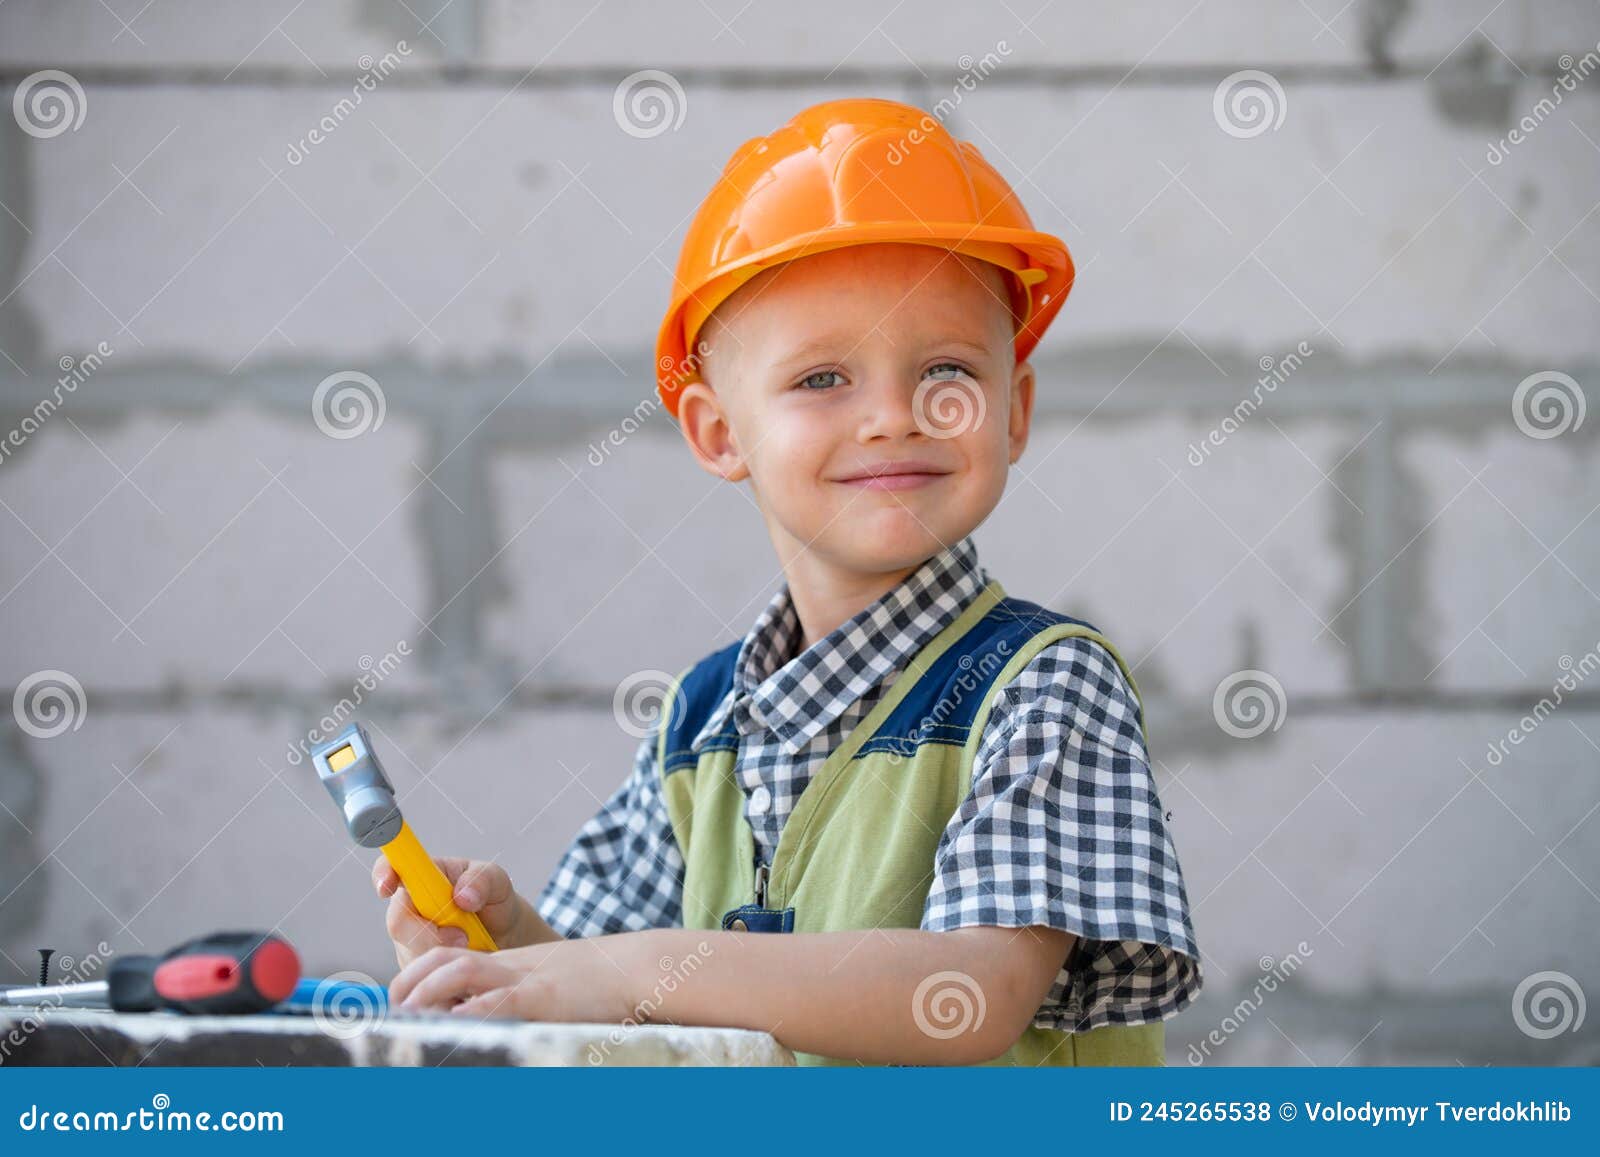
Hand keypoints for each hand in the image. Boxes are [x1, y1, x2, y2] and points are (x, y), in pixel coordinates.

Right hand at [372, 853, 532, 968]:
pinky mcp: (415, 969)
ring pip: (410, 953)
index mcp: (424, 877)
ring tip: (469, 945)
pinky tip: (463, 961)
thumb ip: (482, 880)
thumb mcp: (497, 882)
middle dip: (429, 934)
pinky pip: (420, 977)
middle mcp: (409, 908)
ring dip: (442, 954)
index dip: (383, 875)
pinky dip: (444, 972)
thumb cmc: (495, 903)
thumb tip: (462, 896)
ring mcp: (408, 941)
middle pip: (398, 922)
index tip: (388, 887)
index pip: (390, 869)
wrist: (506, 939)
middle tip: (462, 937)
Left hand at [388, 940, 633, 1022]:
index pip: (450, 957)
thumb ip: (517, 1001)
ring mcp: (523, 979)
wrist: (636, 967)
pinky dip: (471, 1011)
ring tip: (405, 1014)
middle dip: (409, 981)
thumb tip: (484, 1026)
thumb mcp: (549, 988)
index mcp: (508, 964)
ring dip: (426, 992)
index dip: (417, 972)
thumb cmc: (599, 984)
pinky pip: (497, 1000)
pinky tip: (452, 1023)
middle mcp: (508, 966)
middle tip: (389, 1008)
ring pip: (460, 972)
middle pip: (444, 958)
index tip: (397, 998)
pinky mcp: (541, 997)